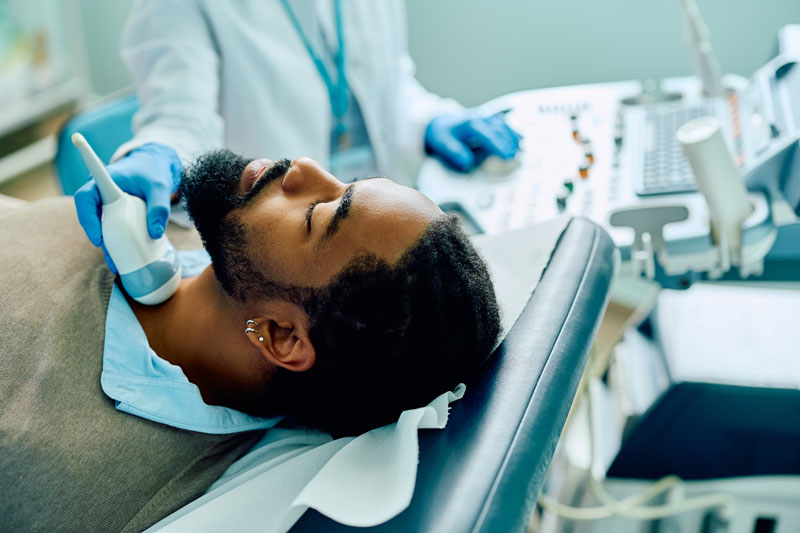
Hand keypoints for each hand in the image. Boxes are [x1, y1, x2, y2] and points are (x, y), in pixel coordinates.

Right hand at [74, 143, 181, 272]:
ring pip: (100, 227)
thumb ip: (160, 207)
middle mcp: (101, 195)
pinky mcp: (115, 215)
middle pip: (90, 217)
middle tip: (111, 254)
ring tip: (118, 264)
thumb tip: (155, 233)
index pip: (85, 197)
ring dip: (107, 245)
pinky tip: (123, 260)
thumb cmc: (153, 172)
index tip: (97, 236)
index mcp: (106, 181)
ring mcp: (107, 206)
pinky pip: (111, 230)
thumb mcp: (160, 186)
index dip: (86, 217)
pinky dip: (117, 244)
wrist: (155, 165)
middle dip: (98, 237)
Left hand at [424, 110, 520, 172]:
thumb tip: (468, 162)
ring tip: (521, 150)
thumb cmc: (443, 135)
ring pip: (504, 125)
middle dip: (509, 143)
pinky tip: (521, 139)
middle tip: (516, 158)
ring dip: (513, 137)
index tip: (507, 157)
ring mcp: (486, 117)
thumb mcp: (443, 143)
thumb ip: (455, 152)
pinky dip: (513, 131)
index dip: (498, 146)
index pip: (488, 135)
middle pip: (499, 129)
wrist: (442, 123)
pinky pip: (504, 123)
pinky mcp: (490, 119)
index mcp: (470, 123)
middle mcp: (480, 117)